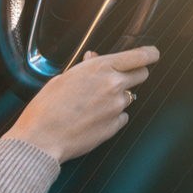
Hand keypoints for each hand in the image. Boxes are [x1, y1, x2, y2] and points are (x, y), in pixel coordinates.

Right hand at [3, 46, 159, 163]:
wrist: (41, 139)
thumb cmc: (47, 107)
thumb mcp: (64, 78)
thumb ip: (86, 67)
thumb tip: (95, 58)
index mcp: (102, 68)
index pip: (141, 56)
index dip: (149, 54)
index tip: (151, 55)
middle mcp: (114, 85)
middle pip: (142, 74)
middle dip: (133, 74)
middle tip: (118, 78)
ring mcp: (116, 107)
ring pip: (129, 97)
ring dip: (118, 97)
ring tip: (94, 104)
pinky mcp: (115, 126)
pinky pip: (122, 116)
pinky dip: (113, 116)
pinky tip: (95, 118)